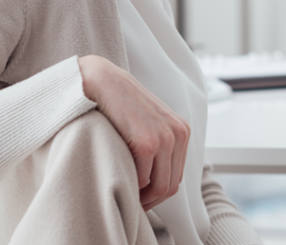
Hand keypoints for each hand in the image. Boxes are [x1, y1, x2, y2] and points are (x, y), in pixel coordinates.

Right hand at [78, 55, 190, 209]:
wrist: (103, 82)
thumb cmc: (120, 106)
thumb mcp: (150, 123)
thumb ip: (159, 145)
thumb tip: (157, 182)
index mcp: (182, 130)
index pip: (176, 177)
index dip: (158, 194)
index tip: (140, 198)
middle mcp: (179, 134)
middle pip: (171, 185)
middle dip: (151, 200)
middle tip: (131, 204)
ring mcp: (165, 138)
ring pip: (159, 187)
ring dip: (141, 197)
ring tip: (125, 195)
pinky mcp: (148, 142)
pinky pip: (142, 179)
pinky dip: (131, 185)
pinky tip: (119, 180)